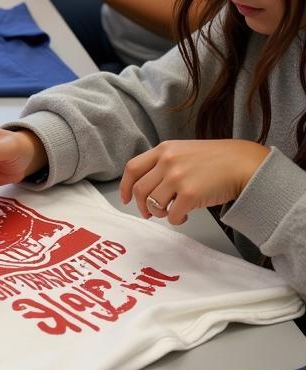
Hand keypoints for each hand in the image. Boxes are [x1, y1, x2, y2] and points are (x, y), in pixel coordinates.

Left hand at [119, 139, 270, 224]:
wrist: (244, 164)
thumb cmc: (217, 160)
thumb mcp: (184, 151)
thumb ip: (164, 162)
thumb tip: (147, 187)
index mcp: (164, 149)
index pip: (133, 168)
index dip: (125, 186)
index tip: (126, 198)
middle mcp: (167, 161)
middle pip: (139, 189)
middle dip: (141, 205)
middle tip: (149, 213)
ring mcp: (178, 177)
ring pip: (153, 203)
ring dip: (159, 213)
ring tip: (170, 212)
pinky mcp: (190, 194)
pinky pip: (172, 215)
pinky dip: (175, 220)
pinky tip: (184, 217)